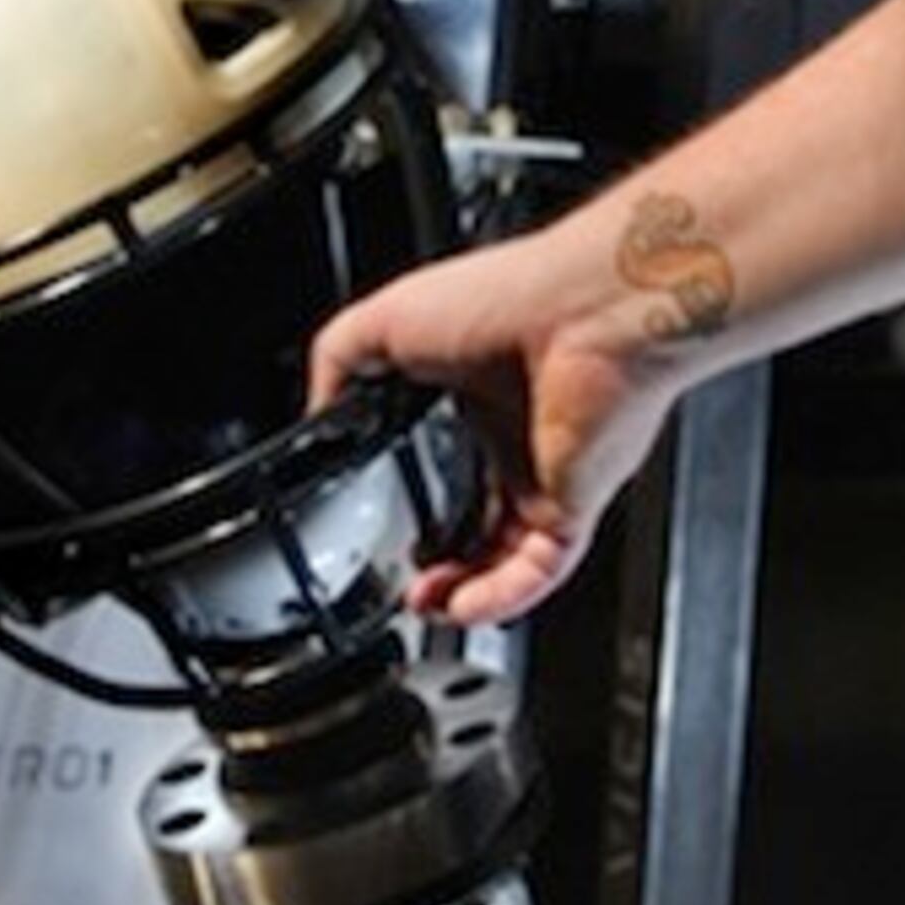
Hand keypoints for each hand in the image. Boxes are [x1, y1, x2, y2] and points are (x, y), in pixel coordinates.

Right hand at [309, 234, 675, 625]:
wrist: (587, 311)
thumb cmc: (511, 297)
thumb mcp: (385, 320)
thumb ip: (340, 362)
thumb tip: (317, 411)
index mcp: (481, 398)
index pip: (446, 468)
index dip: (411, 501)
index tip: (375, 520)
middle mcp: (521, 444)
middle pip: (479, 527)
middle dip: (441, 563)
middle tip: (403, 579)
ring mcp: (550, 479)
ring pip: (507, 562)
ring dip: (462, 594)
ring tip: (423, 604)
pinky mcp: (574, 506)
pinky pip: (537, 573)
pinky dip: (496, 599)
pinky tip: (458, 607)